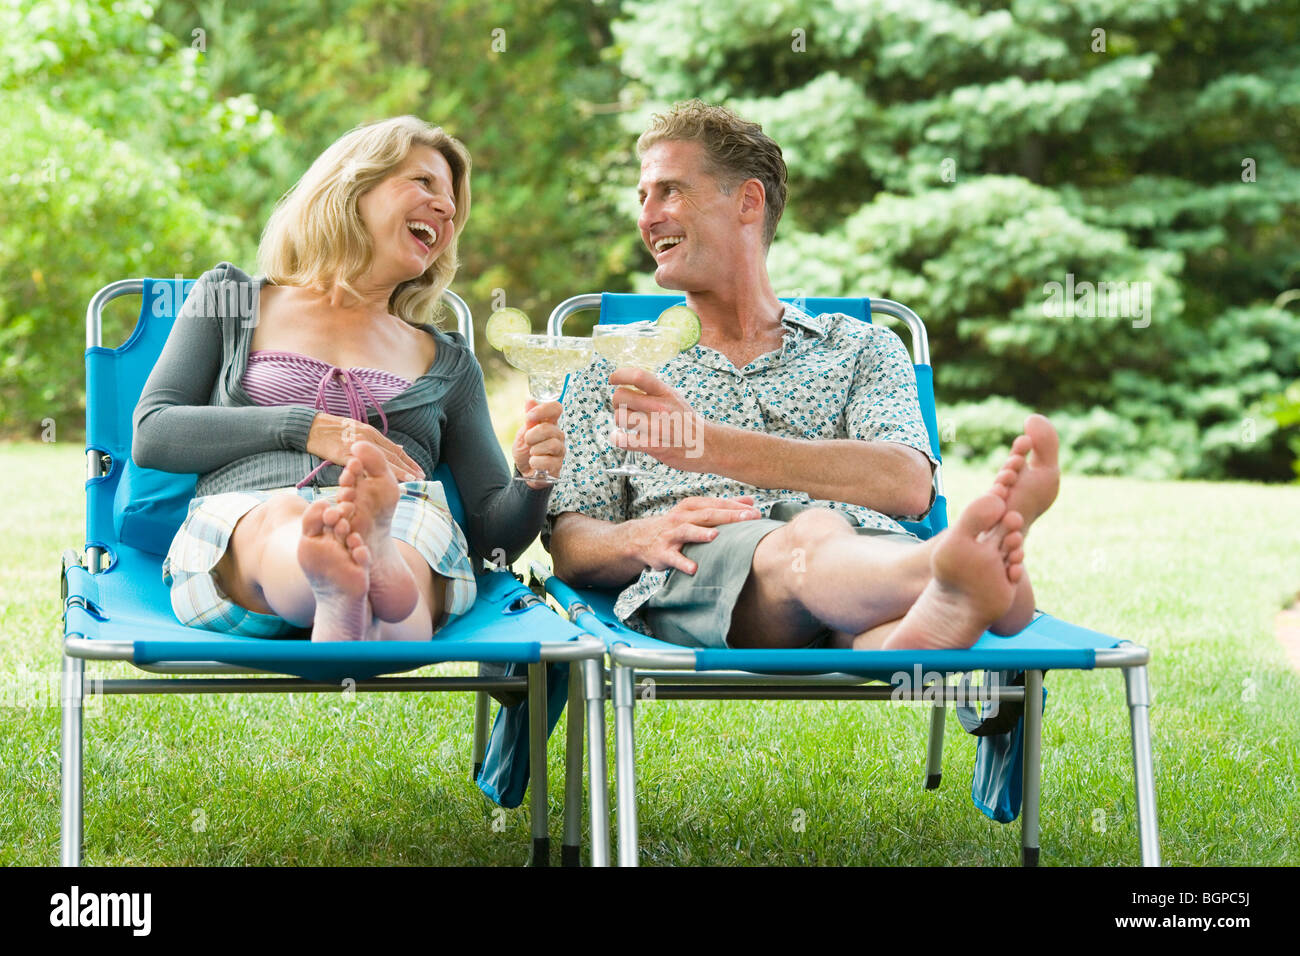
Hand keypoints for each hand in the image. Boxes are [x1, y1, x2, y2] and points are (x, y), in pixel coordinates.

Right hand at [305, 413, 423, 480]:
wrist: (312, 427)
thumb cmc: (333, 430)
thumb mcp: (357, 430)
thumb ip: (376, 441)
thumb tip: (398, 449)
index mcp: (371, 432)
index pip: (394, 449)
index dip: (408, 461)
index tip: (419, 470)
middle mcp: (367, 438)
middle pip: (392, 455)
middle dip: (408, 467)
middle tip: (422, 477)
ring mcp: (357, 446)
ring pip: (382, 460)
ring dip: (398, 471)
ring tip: (412, 479)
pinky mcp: (345, 454)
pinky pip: (363, 466)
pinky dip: (375, 473)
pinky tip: (384, 479)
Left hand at [512, 398, 564, 488]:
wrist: (524, 472)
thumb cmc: (526, 450)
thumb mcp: (523, 433)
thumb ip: (529, 419)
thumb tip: (530, 399)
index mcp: (550, 424)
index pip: (556, 408)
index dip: (543, 410)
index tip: (529, 417)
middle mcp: (558, 436)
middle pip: (550, 428)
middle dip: (532, 435)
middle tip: (527, 441)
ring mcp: (560, 451)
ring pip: (552, 444)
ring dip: (535, 449)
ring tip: (531, 453)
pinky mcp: (558, 465)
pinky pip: (549, 461)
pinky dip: (536, 462)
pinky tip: (533, 463)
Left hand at [609, 368, 710, 471]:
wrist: (708, 445)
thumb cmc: (687, 422)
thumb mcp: (674, 398)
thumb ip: (654, 392)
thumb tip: (628, 384)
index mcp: (665, 392)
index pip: (638, 376)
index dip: (620, 375)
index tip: (613, 379)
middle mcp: (661, 408)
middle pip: (621, 396)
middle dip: (617, 401)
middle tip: (623, 406)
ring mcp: (657, 428)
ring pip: (619, 417)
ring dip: (619, 420)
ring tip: (628, 423)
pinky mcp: (654, 446)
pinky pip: (623, 441)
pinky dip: (617, 438)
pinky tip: (622, 437)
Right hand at [631, 495, 760, 573]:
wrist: (641, 539)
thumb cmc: (676, 525)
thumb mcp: (697, 512)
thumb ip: (723, 507)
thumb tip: (750, 501)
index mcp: (691, 506)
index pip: (716, 504)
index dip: (735, 507)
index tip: (755, 512)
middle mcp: (681, 517)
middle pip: (706, 515)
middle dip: (728, 516)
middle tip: (748, 519)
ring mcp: (671, 535)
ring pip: (687, 531)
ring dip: (700, 533)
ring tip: (716, 536)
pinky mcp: (662, 553)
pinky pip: (673, 558)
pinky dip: (683, 563)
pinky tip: (694, 569)